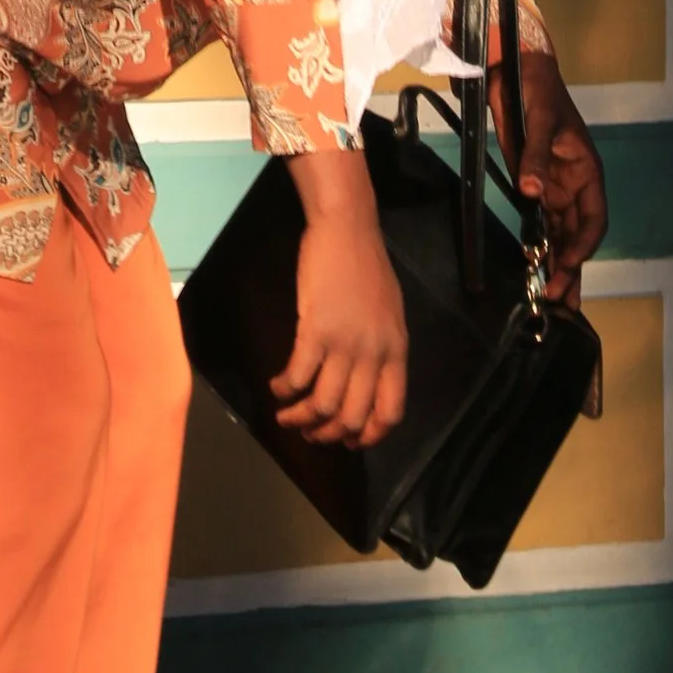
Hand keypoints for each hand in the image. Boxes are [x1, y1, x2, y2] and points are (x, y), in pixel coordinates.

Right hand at [273, 153, 408, 447]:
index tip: (348, 442)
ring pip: (322, 404)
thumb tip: (364, 382)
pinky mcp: (316, 330)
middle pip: (352, 416)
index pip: (390, 412)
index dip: (368, 436)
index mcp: (396, 351)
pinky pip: (298, 376)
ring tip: (285, 417)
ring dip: (300, 418)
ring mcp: (345, 344)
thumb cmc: (366, 267)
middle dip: (327, 434)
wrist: (347, 229)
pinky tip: (276, 387)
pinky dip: (284, 389)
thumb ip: (381, 349)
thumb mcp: (389, 314)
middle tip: (309, 433)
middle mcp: (374, 354)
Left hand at [514, 50, 607, 298]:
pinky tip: (535, 269)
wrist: (516, 70)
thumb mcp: (541, 120)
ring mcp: (554, 189)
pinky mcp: (533, 186)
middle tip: (559, 303)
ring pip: (561, 236)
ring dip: (557, 265)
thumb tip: (532, 191)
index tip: (567, 268)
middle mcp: (574, 186)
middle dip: (571, 269)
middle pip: (578, 236)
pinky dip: (541, 248)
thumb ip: (536, 157)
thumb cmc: (538, 90)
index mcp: (587, 172)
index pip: (593, 220)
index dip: (582, 247)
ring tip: (550, 299)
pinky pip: (542, 225)